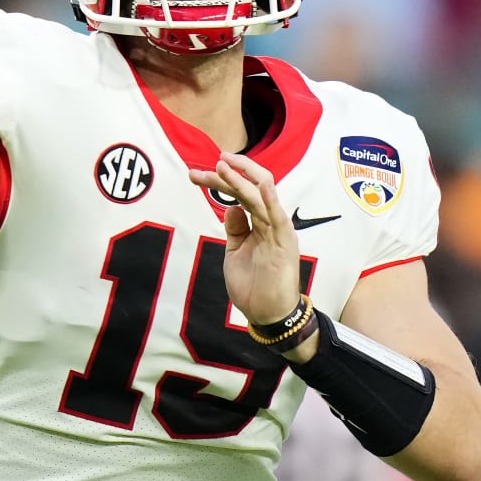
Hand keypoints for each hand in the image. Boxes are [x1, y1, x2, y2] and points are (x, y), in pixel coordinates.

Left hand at [188, 152, 302, 325]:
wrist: (267, 314)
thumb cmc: (254, 285)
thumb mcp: (236, 252)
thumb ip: (235, 229)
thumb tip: (230, 207)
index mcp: (259, 222)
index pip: (239, 193)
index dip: (219, 181)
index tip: (196, 174)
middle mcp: (270, 221)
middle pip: (247, 188)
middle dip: (224, 176)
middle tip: (201, 168)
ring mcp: (278, 230)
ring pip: (261, 195)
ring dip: (241, 179)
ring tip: (221, 165)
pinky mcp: (284, 243)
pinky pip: (277, 217)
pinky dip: (270, 199)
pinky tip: (261, 184)